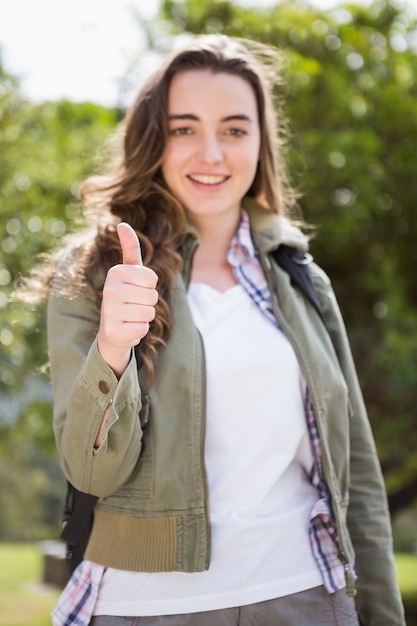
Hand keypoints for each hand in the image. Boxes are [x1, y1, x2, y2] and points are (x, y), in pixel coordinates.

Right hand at [97, 222, 158, 375]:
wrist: (112, 332)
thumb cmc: (126, 297)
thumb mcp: (128, 272)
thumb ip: (130, 248)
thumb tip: (122, 223)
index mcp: (115, 272)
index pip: (152, 278)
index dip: (149, 286)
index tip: (136, 289)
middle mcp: (109, 290)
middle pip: (152, 296)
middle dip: (148, 303)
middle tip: (134, 305)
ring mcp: (109, 311)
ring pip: (149, 312)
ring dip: (145, 317)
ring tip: (131, 317)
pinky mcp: (113, 331)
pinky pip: (144, 328)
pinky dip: (140, 330)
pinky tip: (128, 329)